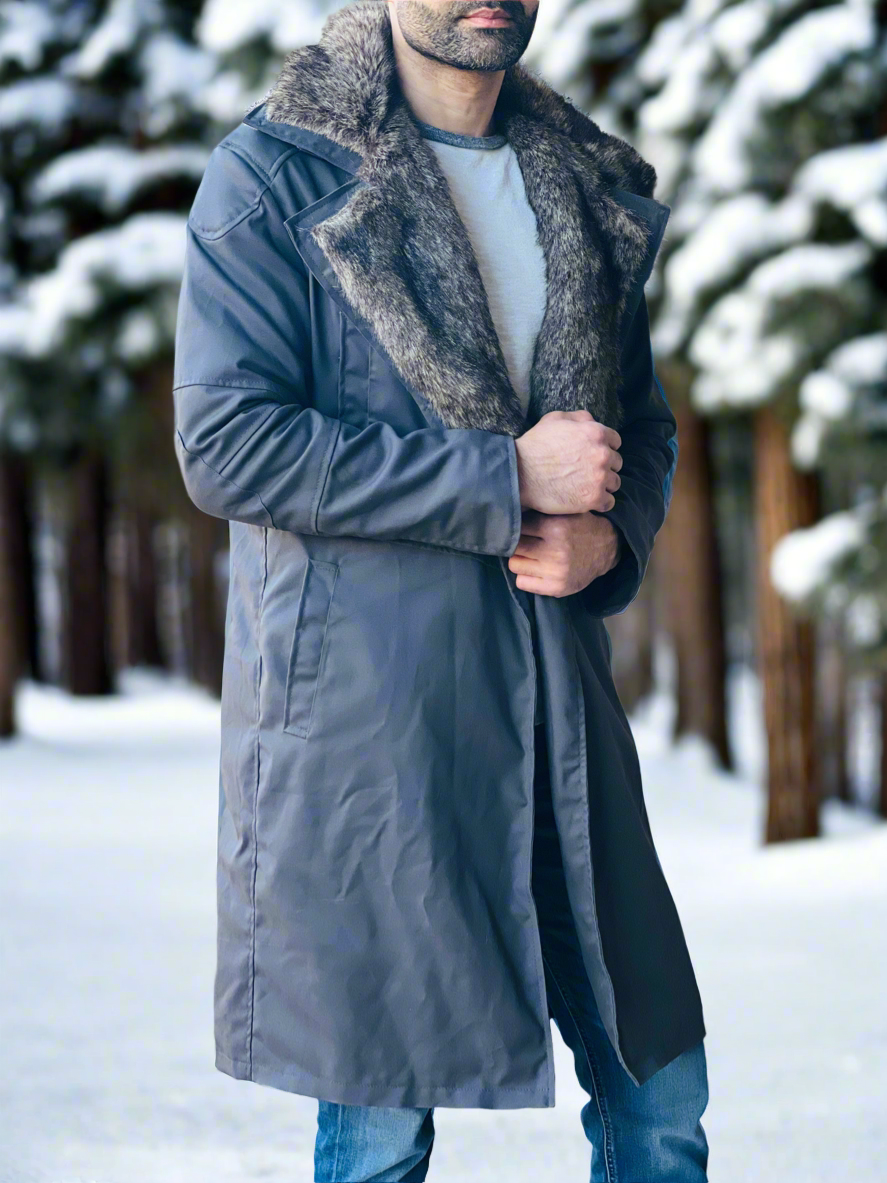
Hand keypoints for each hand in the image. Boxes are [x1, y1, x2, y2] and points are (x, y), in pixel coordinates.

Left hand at [507, 510, 622, 596]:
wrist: (608, 549)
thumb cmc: (582, 526)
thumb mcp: (566, 511)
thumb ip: (543, 509)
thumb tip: (511, 506)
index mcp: (556, 526)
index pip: (518, 525)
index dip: (517, 525)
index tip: (519, 526)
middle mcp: (555, 550)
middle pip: (514, 546)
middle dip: (516, 542)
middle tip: (524, 541)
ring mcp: (555, 571)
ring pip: (514, 564)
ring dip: (520, 559)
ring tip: (531, 555)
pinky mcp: (556, 588)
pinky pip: (522, 582)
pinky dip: (525, 576)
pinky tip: (536, 569)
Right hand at [514, 410, 621, 514]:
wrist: (520, 474)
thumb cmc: (535, 445)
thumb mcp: (555, 419)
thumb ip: (580, 417)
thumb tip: (592, 421)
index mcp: (597, 433)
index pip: (616, 442)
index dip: (604, 448)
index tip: (593, 455)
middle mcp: (603, 455)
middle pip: (616, 463)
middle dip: (605, 466)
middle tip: (588, 472)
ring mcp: (600, 478)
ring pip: (614, 483)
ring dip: (604, 484)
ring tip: (587, 486)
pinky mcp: (593, 499)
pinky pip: (608, 502)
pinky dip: (600, 502)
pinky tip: (588, 499)